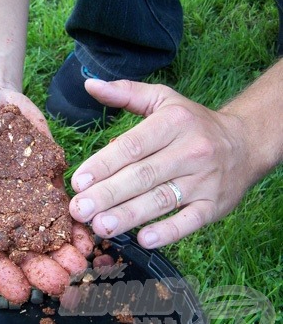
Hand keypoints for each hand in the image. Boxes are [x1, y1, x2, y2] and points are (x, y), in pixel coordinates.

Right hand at [0, 76, 92, 303]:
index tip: (17, 293)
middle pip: (15, 245)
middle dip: (37, 267)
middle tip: (60, 285)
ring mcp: (20, 193)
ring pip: (42, 230)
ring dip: (61, 250)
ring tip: (82, 265)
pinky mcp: (43, 178)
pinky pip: (59, 204)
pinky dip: (73, 221)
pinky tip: (89, 234)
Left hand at [69, 79, 251, 248]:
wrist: (245, 143)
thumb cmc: (193, 123)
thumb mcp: (163, 99)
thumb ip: (126, 92)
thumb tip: (90, 84)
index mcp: (174, 122)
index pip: (133, 146)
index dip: (103, 164)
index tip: (78, 182)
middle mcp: (191, 151)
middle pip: (142, 176)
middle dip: (108, 195)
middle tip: (79, 210)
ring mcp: (205, 180)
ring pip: (161, 200)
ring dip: (129, 216)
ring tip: (100, 226)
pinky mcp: (215, 205)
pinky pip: (190, 221)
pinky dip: (168, 232)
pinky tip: (143, 239)